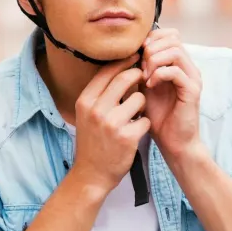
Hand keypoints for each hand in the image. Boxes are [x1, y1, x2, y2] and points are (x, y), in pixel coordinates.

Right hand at [70, 54, 149, 192]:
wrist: (92, 174)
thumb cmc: (92, 142)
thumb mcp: (87, 115)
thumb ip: (99, 94)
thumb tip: (119, 68)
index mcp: (85, 101)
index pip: (106, 71)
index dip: (123, 62)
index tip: (135, 56)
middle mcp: (96, 110)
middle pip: (125, 78)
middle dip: (139, 75)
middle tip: (146, 76)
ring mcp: (111, 123)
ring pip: (139, 98)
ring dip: (142, 104)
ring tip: (135, 114)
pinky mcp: (127, 137)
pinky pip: (145, 119)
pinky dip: (144, 123)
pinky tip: (137, 131)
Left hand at [141, 28, 202, 159]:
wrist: (173, 143)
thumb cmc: (159, 117)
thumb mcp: (145, 87)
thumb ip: (142, 68)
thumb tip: (129, 51)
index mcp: (179, 64)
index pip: (169, 34)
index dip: (151, 39)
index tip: (137, 56)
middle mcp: (189, 67)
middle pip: (172, 38)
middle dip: (151, 49)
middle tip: (140, 67)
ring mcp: (193, 78)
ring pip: (175, 50)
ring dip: (154, 60)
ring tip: (144, 77)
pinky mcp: (192, 90)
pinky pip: (175, 71)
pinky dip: (159, 74)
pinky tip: (149, 86)